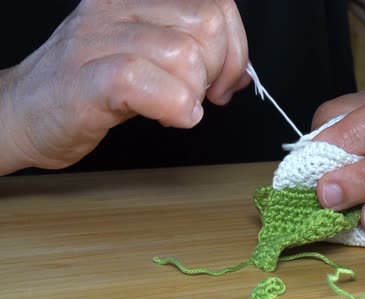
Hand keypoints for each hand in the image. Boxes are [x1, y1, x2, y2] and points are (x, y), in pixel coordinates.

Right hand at [0, 0, 248, 170]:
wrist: (21, 113)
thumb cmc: (87, 89)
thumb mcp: (147, 59)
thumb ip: (192, 55)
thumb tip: (240, 71)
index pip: (215, 3)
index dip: (235, 47)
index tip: (225, 81)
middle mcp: (118, 8)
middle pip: (207, 26)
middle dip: (216, 72)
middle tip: (197, 97)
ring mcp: (99, 39)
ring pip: (184, 54)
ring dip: (193, 94)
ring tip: (175, 108)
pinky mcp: (85, 78)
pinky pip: (144, 80)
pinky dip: (173, 107)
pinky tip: (170, 118)